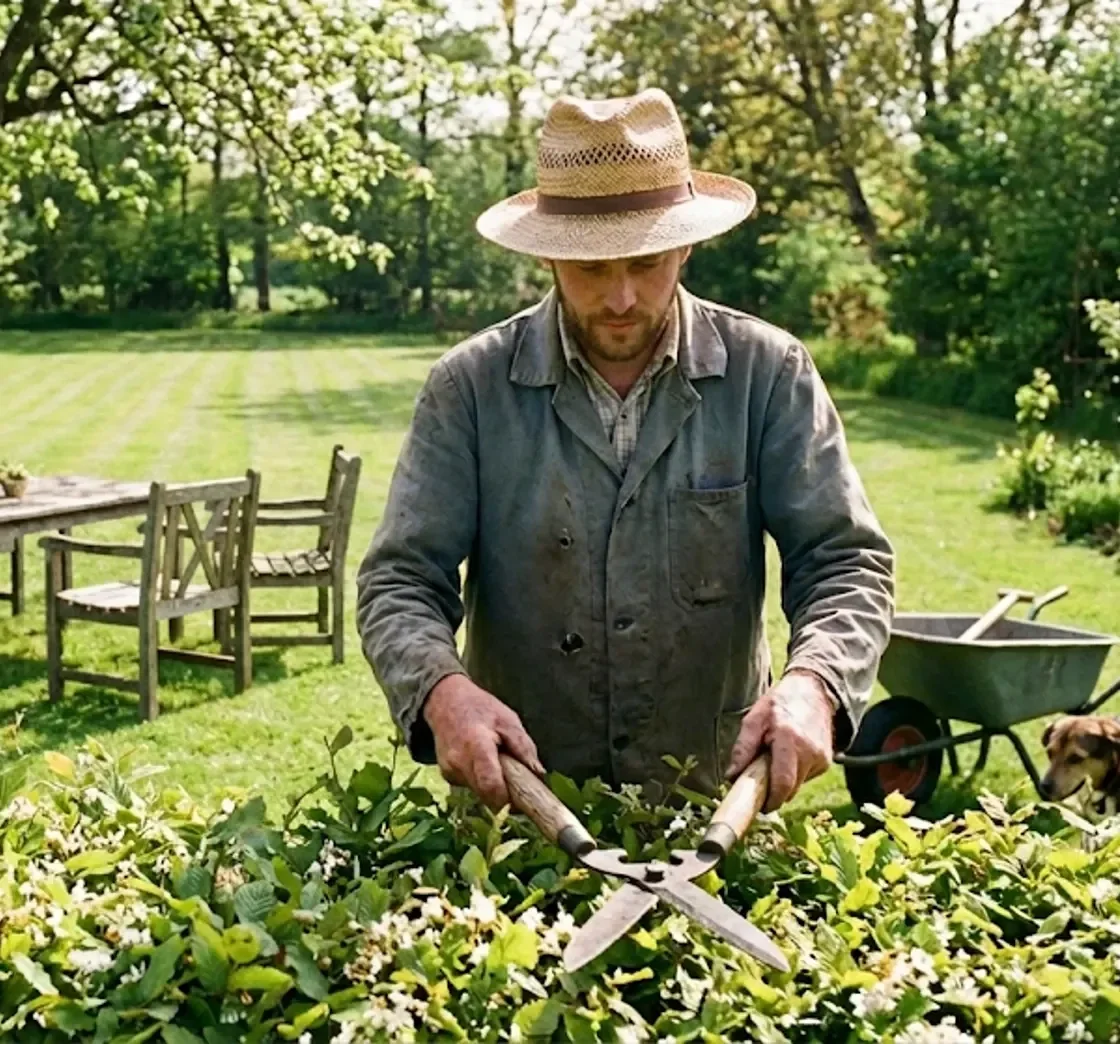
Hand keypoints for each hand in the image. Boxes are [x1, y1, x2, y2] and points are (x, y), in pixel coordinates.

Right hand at [423, 674, 544, 809]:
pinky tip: (484, 762)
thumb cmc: (481, 708)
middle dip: (504, 795)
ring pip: (479, 793)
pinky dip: (481, 781)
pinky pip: (470, 786)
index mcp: (476, 746)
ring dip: (492, 787)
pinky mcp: (447, 775)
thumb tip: (539, 775)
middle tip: (518, 784)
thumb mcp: (508, 720)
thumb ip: (524, 747)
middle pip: (485, 794)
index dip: (507, 798)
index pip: (490, 784)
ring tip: (499, 765)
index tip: (522, 800)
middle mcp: (458, 762)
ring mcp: (449, 770)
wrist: (445, 701)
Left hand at [726, 670, 835, 811]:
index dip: (770, 800)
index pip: (782, 783)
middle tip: (757, 780)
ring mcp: (821, 758)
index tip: (758, 807)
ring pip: (796, 785)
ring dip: (782, 780)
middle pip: (789, 789)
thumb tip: (732, 777)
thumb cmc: (779, 704)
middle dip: (772, 791)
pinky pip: (804, 778)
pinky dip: (792, 773)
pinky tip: (788, 755)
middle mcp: (809, 752)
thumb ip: (743, 748)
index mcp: (789, 740)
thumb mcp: (754, 719)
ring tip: (773, 758)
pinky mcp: (826, 762)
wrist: (814, 691)